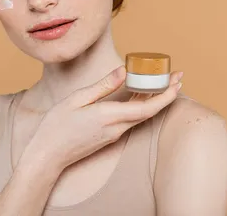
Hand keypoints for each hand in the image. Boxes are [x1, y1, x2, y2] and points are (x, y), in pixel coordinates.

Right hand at [24, 66, 182, 171]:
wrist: (48, 157)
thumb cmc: (56, 127)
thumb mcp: (76, 99)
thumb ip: (103, 85)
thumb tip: (124, 70)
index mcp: (108, 116)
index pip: (147, 106)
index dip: (166, 94)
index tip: (177, 80)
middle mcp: (116, 127)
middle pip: (150, 111)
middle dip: (167, 93)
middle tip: (179, 76)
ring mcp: (114, 134)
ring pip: (142, 115)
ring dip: (157, 99)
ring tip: (165, 81)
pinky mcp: (109, 136)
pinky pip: (132, 118)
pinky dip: (142, 104)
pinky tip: (142, 93)